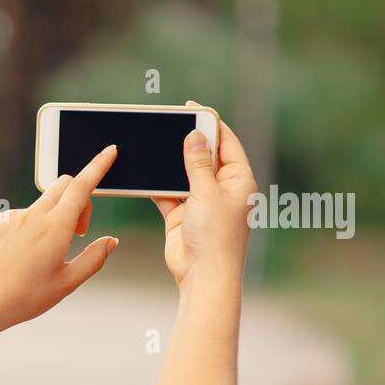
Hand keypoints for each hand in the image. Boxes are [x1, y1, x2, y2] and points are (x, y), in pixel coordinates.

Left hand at [0, 145, 119, 337]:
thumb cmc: (25, 297)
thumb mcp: (67, 283)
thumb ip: (94, 259)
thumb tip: (111, 241)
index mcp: (56, 228)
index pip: (82, 187)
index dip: (98, 166)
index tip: (109, 151)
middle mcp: (32, 215)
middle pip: (63, 187)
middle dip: (77, 199)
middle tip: (76, 231)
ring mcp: (9, 216)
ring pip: (38, 206)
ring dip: (48, 219)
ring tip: (37, 255)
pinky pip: (15, 217)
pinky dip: (22, 229)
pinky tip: (14, 256)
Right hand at [152, 103, 257, 288]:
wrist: (202, 276)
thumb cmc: (215, 237)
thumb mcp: (207, 193)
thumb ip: (198, 163)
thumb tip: (195, 135)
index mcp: (239, 180)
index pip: (226, 142)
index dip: (210, 123)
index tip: (190, 108)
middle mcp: (222, 189)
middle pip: (204, 156)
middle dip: (188, 141)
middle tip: (168, 123)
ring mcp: (201, 202)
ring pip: (184, 174)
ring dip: (170, 163)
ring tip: (154, 144)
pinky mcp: (181, 215)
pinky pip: (167, 193)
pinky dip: (157, 185)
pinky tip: (145, 173)